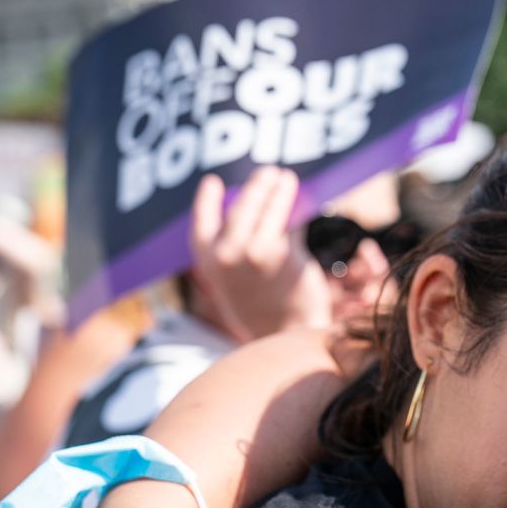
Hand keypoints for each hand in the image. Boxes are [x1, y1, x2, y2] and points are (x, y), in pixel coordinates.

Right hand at [188, 168, 331, 342]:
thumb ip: (231, 251)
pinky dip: (298, 212)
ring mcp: (254, 253)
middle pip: (242, 208)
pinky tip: (304, 203)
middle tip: (269, 173)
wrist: (284, 334)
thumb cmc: (260, 308)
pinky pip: (291, 224)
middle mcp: (227, 255)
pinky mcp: (284, 254)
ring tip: (286, 179)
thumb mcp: (232, 281)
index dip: (206, 201)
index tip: (213, 182)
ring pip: (269, 211)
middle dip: (256, 187)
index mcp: (209, 261)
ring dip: (279, 191)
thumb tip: (253, 208)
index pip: (202, 223)